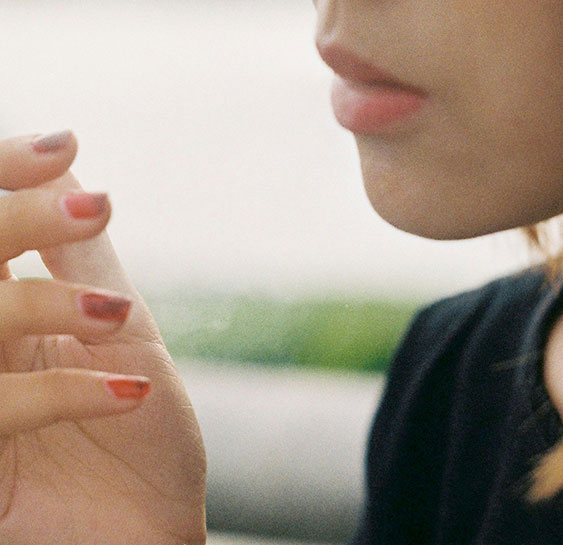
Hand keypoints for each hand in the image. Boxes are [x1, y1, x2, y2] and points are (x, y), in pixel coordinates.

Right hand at [0, 132, 205, 543]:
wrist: (151, 530)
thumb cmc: (142, 435)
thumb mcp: (124, 335)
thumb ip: (83, 256)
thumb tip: (67, 164)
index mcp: (6, 310)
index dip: (7, 178)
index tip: (60, 147)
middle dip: (15, 221)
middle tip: (90, 210)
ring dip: (42, 306)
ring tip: (115, 315)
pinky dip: (61, 393)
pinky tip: (130, 393)